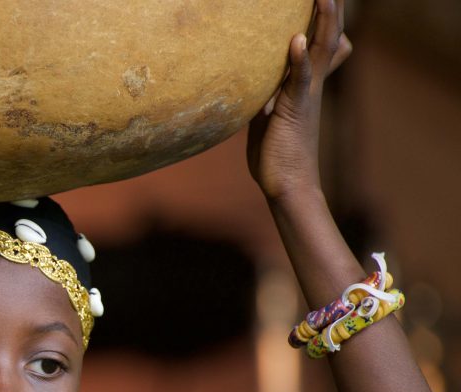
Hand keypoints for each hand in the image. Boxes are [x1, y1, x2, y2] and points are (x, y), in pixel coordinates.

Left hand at [247, 0, 351, 200]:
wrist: (287, 186)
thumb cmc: (275, 154)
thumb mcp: (266, 118)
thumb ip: (263, 97)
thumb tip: (250, 83)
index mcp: (304, 85)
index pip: (320, 44)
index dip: (323, 19)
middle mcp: (312, 86)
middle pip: (328, 38)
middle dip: (329, 10)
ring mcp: (306, 96)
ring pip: (322, 51)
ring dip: (324, 21)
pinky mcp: (295, 110)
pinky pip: (300, 80)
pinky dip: (300, 60)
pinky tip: (297, 40)